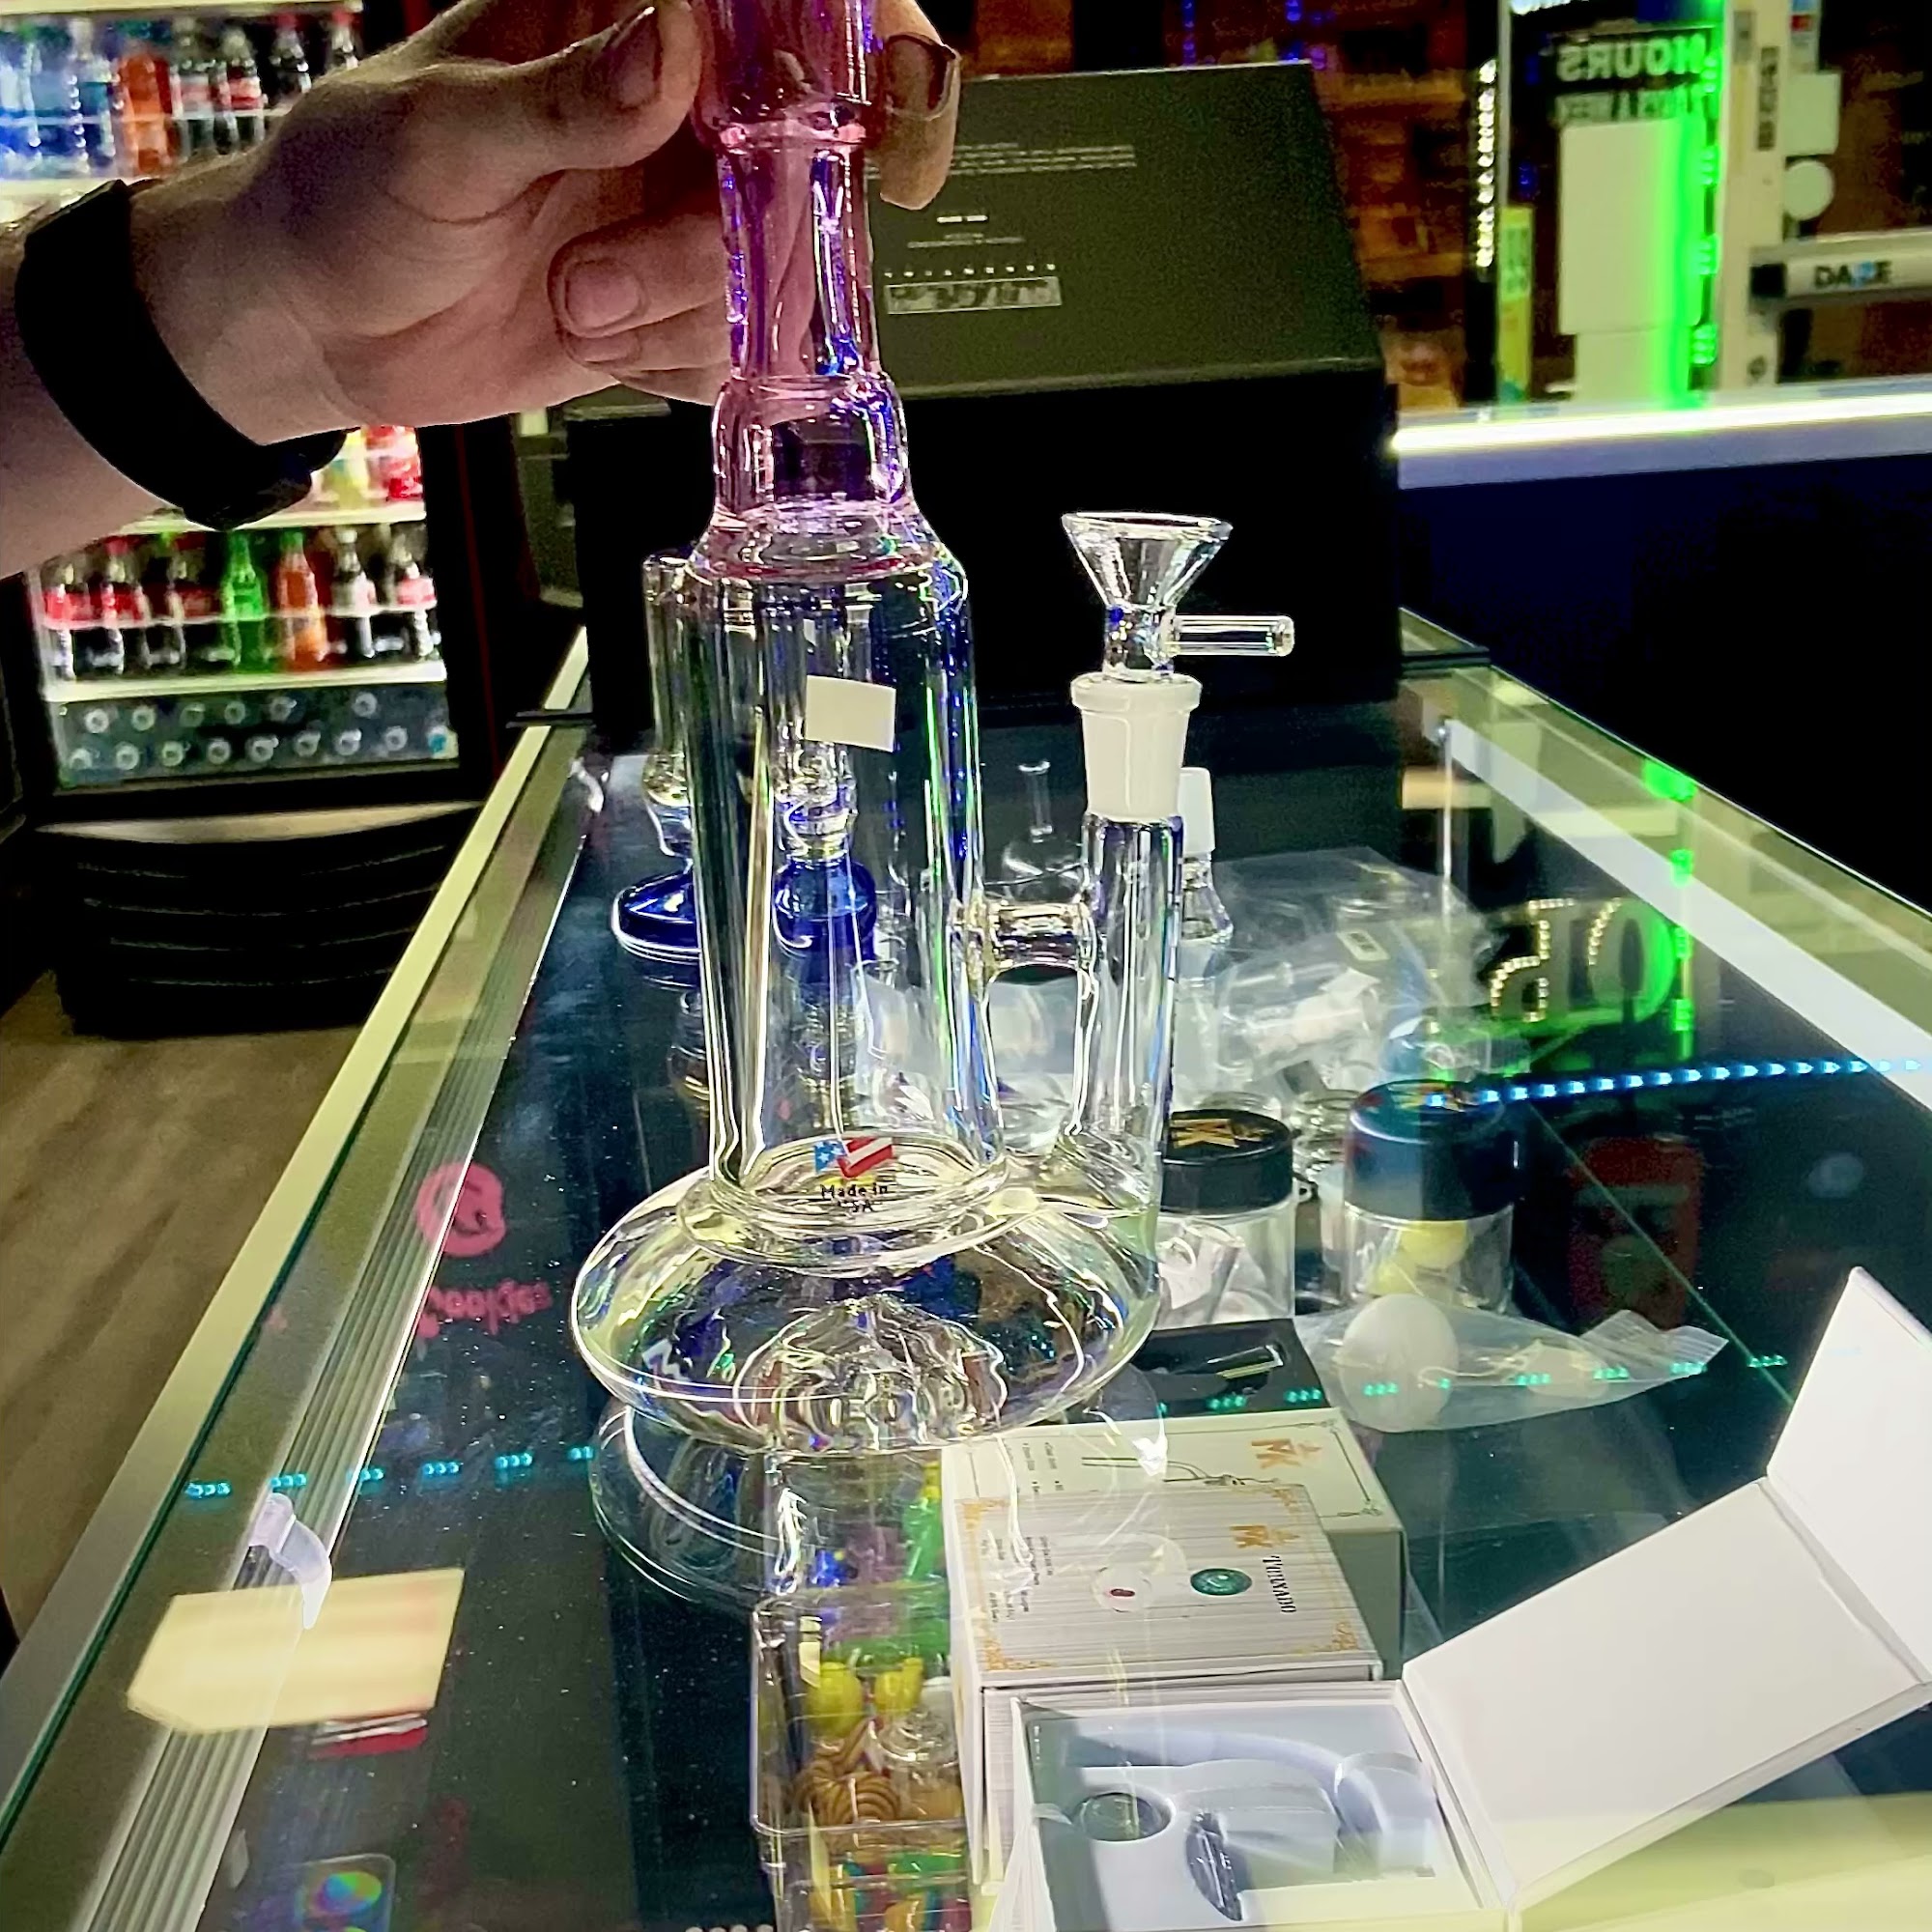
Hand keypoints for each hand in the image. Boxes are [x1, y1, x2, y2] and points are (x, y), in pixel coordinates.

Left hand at [129, 0, 958, 443]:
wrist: (318, 324)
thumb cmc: (349, 192)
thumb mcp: (440, 132)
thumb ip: (566, 96)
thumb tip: (674, 45)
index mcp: (627, 18)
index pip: (790, 10)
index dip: (872, 47)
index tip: (886, 107)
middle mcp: (680, 110)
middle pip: (811, 166)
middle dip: (721, 245)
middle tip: (605, 278)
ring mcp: (685, 211)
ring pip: (781, 273)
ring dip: (677, 312)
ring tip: (572, 303)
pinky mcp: (678, 303)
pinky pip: (742, 347)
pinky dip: (671, 360)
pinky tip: (593, 341)